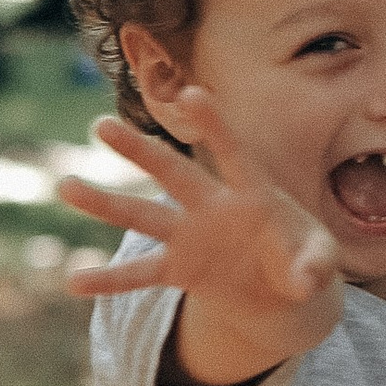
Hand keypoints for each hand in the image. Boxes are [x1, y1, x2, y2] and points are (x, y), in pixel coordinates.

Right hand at [57, 88, 341, 349]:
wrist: (281, 293)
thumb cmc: (303, 260)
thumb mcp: (319, 262)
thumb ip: (316, 266)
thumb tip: (308, 283)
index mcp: (252, 192)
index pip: (232, 152)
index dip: (213, 125)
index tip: (190, 93)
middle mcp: (212, 206)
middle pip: (172, 173)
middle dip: (139, 152)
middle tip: (100, 126)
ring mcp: (190, 236)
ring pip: (143, 216)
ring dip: (105, 203)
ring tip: (66, 187)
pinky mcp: (179, 270)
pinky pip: (140, 274)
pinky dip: (110, 281)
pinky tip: (75, 281)